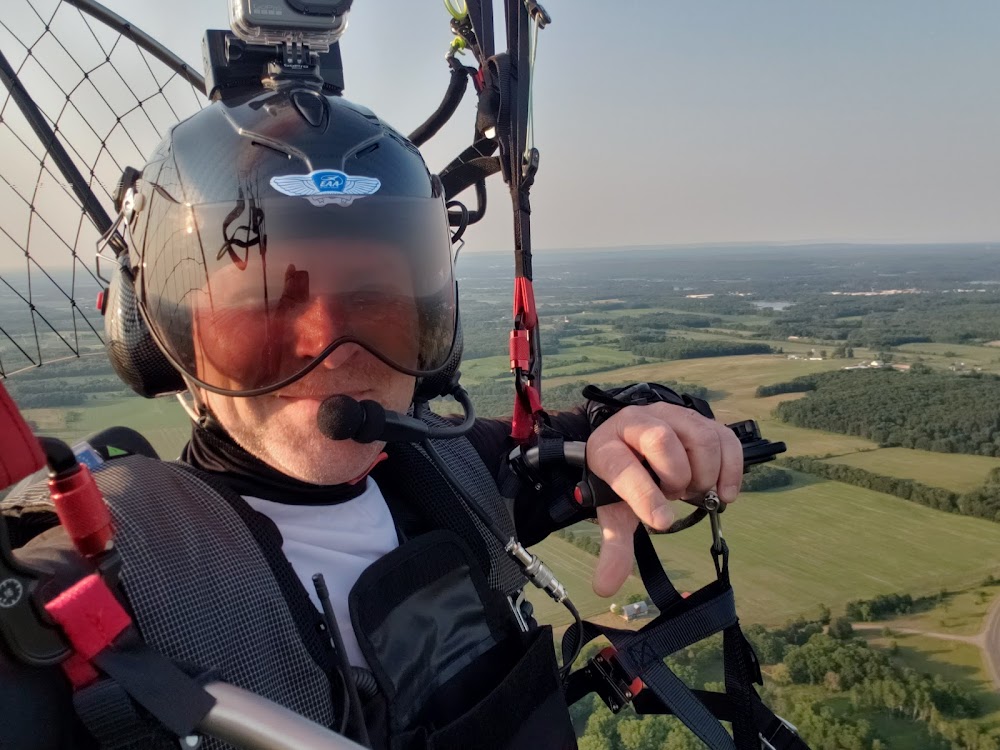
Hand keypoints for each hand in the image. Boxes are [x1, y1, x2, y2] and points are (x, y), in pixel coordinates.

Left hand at [584, 403, 743, 596]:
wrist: (632, 445)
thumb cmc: (622, 480)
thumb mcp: (615, 509)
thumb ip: (615, 545)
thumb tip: (605, 587)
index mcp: (608, 447)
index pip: (623, 466)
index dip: (643, 494)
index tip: (662, 522)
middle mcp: (638, 422)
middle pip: (662, 441)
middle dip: (675, 476)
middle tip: (674, 494)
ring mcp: (672, 415)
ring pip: (699, 437)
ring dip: (703, 473)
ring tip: (692, 490)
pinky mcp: (700, 419)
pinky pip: (725, 438)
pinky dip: (731, 469)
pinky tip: (723, 493)